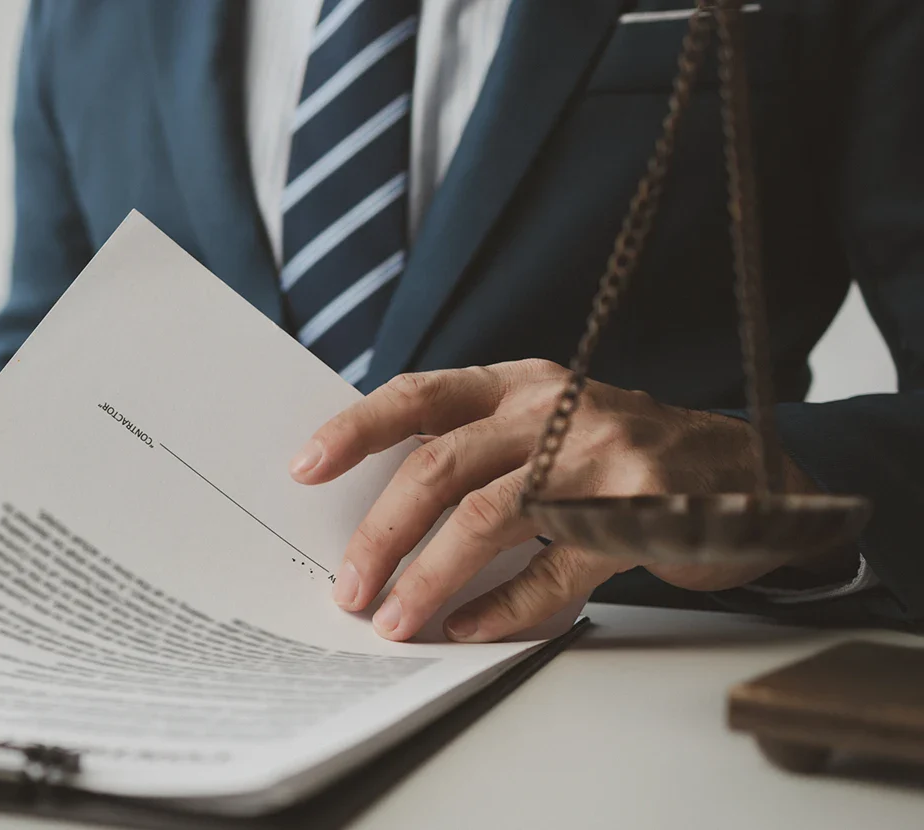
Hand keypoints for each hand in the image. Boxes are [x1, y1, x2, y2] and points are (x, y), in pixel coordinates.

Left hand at [291, 359, 845, 642]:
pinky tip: (471, 628)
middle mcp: (557, 412)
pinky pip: (555, 568)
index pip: (420, 395)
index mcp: (523, 385)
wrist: (758, 477)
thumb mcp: (552, 429)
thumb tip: (379, 515)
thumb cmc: (629, 461)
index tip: (302, 468)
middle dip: (383, 533)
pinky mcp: (641, 515)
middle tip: (347, 585)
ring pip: (490, 516)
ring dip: (431, 576)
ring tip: (396, 619)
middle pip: (441, 466)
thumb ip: (480, 452)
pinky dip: (505, 605)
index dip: (355, 429)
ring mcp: (601, 459)